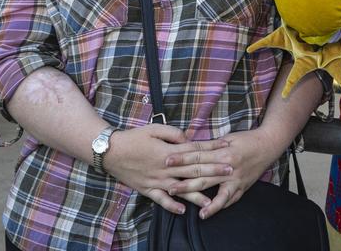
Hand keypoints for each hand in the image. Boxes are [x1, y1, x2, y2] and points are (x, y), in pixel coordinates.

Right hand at [103, 124, 221, 215]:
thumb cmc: (134, 137)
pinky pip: (161, 200)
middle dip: (213, 171)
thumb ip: (174, 134)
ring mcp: (156, 181)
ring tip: (213, 200)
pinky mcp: (147, 189)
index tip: (226, 148)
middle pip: (193, 170)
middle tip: (230, 170)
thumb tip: (189, 139)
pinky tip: (183, 211)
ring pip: (181, 189)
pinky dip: (172, 206)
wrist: (110, 152)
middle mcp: (165, 169)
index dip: (212, 149)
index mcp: (168, 152)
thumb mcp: (155, 129)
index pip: (195, 150)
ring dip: (197, 195)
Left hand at [166, 129, 280, 217]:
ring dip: (196, 194)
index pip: (198, 155)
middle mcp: (228, 167)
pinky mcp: (241, 188)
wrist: (269, 145)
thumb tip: (190, 146)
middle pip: (202, 173)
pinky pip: (227, 200)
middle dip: (183, 179)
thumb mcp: (228, 137)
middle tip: (167, 184)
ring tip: (181, 198)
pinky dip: (216, 206)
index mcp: (224, 151)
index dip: (182, 158)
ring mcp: (235, 179)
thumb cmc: (247, 139)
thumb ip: (210, 145)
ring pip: (212, 188)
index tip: (167, 160)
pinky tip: (204, 213)